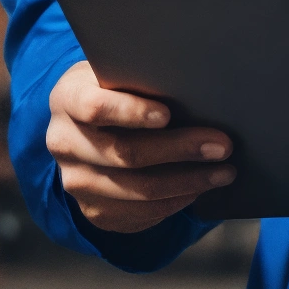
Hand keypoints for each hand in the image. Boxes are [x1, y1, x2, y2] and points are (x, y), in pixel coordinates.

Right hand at [45, 60, 235, 234]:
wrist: (86, 126)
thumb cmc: (116, 90)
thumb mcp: (119, 73)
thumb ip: (144, 78)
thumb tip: (200, 90)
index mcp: (67, 99)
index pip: (94, 107)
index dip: (131, 112)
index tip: (168, 114)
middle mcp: (64, 143)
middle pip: (125, 154)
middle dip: (180, 150)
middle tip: (222, 146)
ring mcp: (76, 182)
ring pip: (137, 190)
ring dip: (188, 182)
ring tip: (223, 171)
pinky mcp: (93, 210)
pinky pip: (139, 214)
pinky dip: (175, 201)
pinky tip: (199, 187)